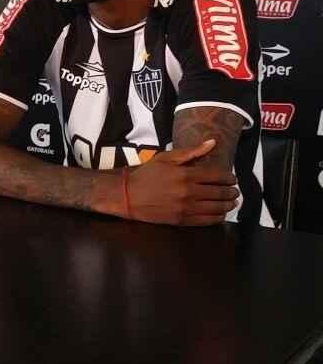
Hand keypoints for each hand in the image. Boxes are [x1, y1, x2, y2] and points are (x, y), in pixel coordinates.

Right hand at [125, 139, 239, 225]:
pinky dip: (219, 216)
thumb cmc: (147, 174)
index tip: (232, 178)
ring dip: (228, 204)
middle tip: (234, 190)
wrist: (129, 195)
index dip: (229, 177)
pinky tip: (220, 212)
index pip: (217, 176)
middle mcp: (189, 192)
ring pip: (218, 207)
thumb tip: (212, 143)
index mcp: (186, 174)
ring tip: (231, 201)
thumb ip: (191, 152)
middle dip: (231, 191)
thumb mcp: (166, 158)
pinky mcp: (183, 220)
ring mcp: (187, 208)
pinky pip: (209, 220)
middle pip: (220, 192)